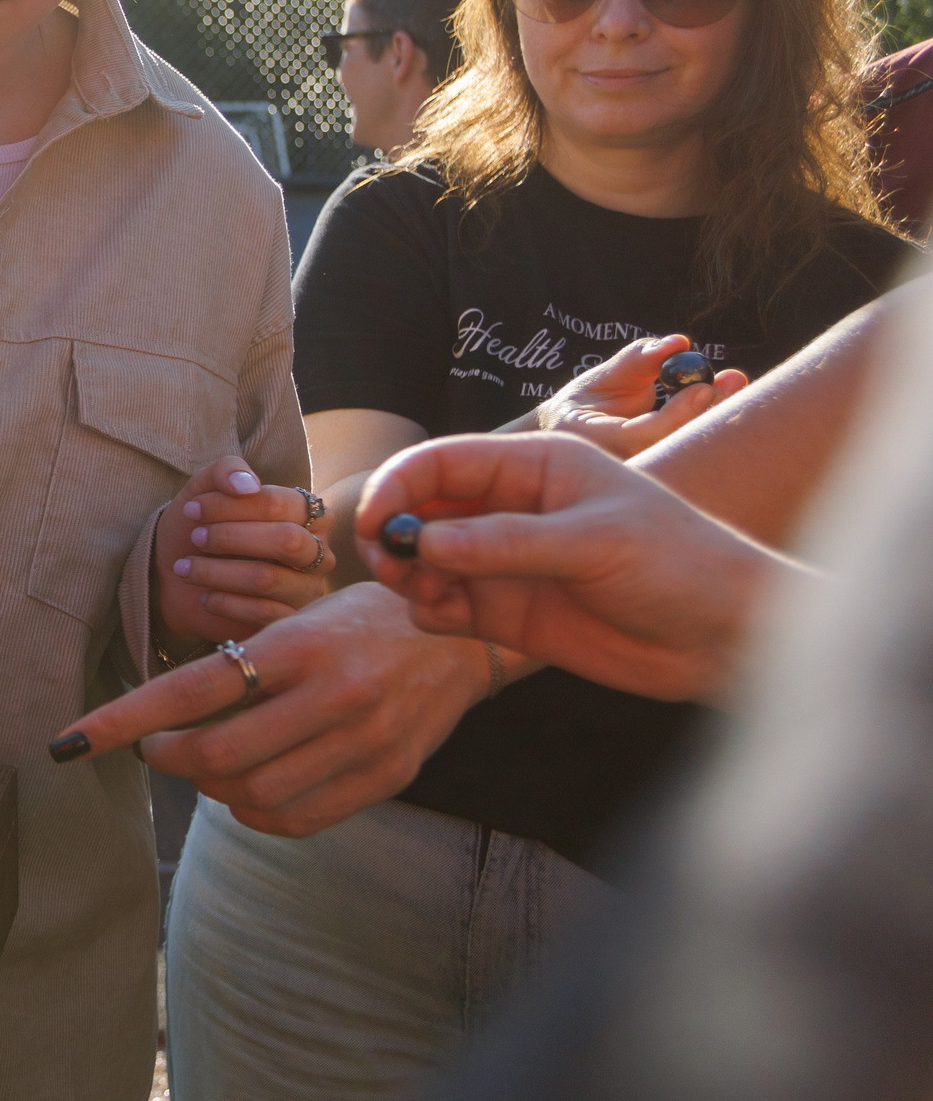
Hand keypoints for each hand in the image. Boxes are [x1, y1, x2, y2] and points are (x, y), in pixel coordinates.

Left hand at [53, 582, 492, 836]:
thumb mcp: (297, 621)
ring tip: (207, 760)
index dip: (121, 721)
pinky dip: (253, 810)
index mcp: (298, 645)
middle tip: (153, 746)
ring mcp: (363, 744)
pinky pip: (294, 818)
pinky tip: (249, 786)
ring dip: (209, 786)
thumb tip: (166, 722)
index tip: (69, 742)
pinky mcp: (384, 778)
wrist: (462, 639)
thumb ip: (241, 668)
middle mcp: (332, 696)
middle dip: (164, 756)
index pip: (189, 690)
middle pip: (214, 756)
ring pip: (250, 795)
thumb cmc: (359, 621)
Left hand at [153, 455, 335, 644]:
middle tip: (195, 538)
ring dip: (217, 572)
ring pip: (268, 578)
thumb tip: (248, 484)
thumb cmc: (198, 527)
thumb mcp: (203, 490)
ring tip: (186, 569)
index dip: (232, 505)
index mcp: (307, 513)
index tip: (192, 509)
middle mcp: (317, 550)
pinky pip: (262, 613)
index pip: (279, 503)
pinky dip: (225, 602)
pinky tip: (205, 596)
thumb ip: (226, 471)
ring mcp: (307, 589)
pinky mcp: (289, 622)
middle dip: (230, 537)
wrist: (176, 577)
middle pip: (286, 540)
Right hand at [357, 433, 783, 702]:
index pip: (442, 462)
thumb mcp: (594, 543)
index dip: (397, 486)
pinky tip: (446, 619)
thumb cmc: (679, 565)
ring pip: (424, 559)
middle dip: (394, 535)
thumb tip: (421, 544)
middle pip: (420, 509)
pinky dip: (428, 611)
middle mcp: (511, 509)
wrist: (727, 638)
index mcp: (535, 466)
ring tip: (428, 598)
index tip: (373, 524)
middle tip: (392, 570)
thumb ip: (505, 544)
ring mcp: (506, 561)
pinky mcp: (508, 612)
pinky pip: (443, 604)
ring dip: (408, 576)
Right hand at [535, 334, 747, 459]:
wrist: (576, 439)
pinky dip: (710, 426)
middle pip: (673, 448)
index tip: (705, 387)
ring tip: (733, 382)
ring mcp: (644, 477)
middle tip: (734, 379)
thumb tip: (679, 343)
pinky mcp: (665, 479)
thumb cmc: (586, 404)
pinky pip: (692, 455)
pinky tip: (725, 399)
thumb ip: (638, 360)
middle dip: (708, 414)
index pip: (641, 435)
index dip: (677, 413)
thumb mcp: (602, 377)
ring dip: (716, 417)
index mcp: (594, 440)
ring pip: (687, 454)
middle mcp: (619, 466)